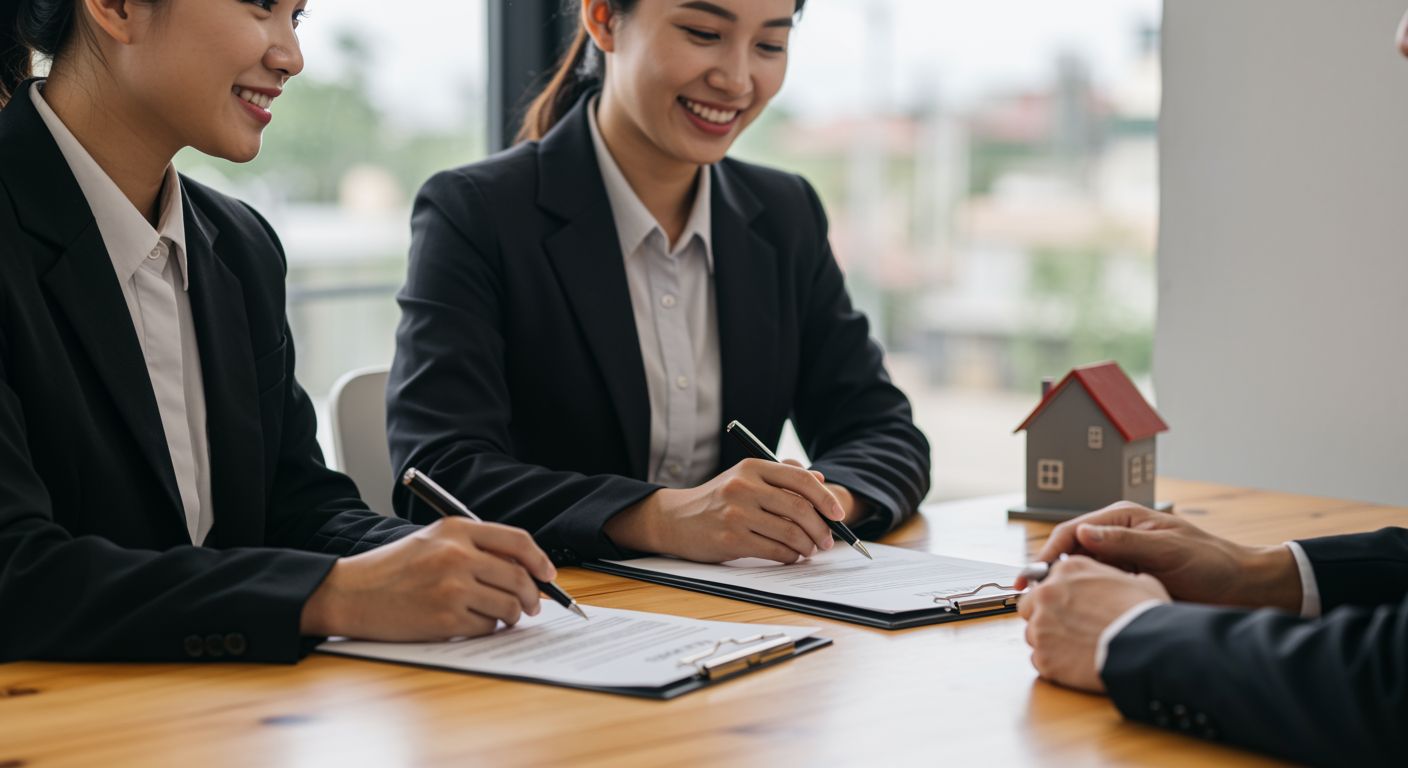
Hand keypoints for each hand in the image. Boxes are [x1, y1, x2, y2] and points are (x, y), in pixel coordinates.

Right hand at [300, 517, 555, 640]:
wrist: (351, 592)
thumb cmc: (393, 568)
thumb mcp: (433, 540)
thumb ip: (475, 546)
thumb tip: (524, 569)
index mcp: (456, 529)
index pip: (517, 541)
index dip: (540, 560)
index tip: (548, 575)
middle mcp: (457, 555)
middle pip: (519, 577)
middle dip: (533, 596)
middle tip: (532, 606)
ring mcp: (452, 588)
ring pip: (508, 606)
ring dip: (513, 616)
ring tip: (504, 617)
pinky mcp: (445, 619)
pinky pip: (487, 628)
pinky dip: (489, 629)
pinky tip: (476, 624)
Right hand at [604, 459, 843, 563]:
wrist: (676, 519)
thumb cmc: (718, 499)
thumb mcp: (745, 477)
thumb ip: (781, 474)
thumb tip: (820, 478)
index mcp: (751, 467)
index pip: (800, 478)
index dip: (825, 497)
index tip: (838, 514)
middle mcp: (744, 487)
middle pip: (799, 508)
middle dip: (821, 528)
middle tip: (827, 540)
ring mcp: (736, 514)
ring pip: (790, 533)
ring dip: (807, 546)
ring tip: (809, 550)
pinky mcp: (730, 540)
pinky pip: (774, 551)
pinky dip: (789, 557)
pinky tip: (790, 556)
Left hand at [1017, 555, 1170, 692]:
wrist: (1145, 649)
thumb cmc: (1144, 615)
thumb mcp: (1138, 582)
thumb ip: (1117, 579)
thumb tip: (1128, 583)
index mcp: (1068, 570)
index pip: (1047, 580)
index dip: (1057, 595)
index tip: (1067, 606)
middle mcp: (1047, 593)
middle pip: (1030, 605)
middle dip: (1043, 616)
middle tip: (1067, 629)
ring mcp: (1041, 626)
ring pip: (1032, 634)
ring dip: (1048, 641)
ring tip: (1075, 649)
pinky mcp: (1043, 656)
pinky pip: (1039, 660)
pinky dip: (1053, 663)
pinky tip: (1074, 665)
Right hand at [1018, 502, 1301, 610]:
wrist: (1243, 589)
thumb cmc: (1211, 563)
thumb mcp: (1166, 549)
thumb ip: (1124, 541)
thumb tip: (1082, 534)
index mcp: (1122, 519)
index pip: (1072, 532)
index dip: (1048, 554)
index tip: (1032, 576)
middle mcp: (1117, 538)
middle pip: (1070, 552)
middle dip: (1048, 573)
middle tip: (1029, 598)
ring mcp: (1121, 561)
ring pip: (1080, 573)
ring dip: (1064, 588)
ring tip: (1046, 609)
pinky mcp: (1128, 583)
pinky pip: (1097, 589)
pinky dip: (1082, 599)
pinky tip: (1074, 614)